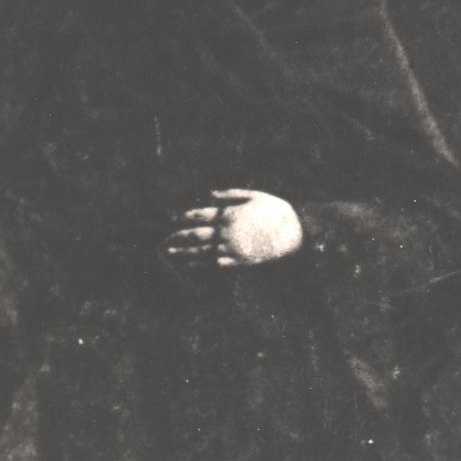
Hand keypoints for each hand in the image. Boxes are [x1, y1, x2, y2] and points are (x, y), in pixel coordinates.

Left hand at [165, 190, 302, 267]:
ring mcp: (232, 249)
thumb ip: (230, 194)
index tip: (173, 218)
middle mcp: (227, 233)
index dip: (185, 216)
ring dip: (184, 253)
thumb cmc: (276, 211)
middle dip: (179, 236)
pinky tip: (191, 266)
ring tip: (171, 253)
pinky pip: (216, 264)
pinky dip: (202, 265)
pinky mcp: (240, 262)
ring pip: (202, 252)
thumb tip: (210, 194)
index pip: (201, 215)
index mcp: (229, 214)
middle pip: (196, 235)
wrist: (295, 233)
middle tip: (165, 239)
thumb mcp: (253, 195)